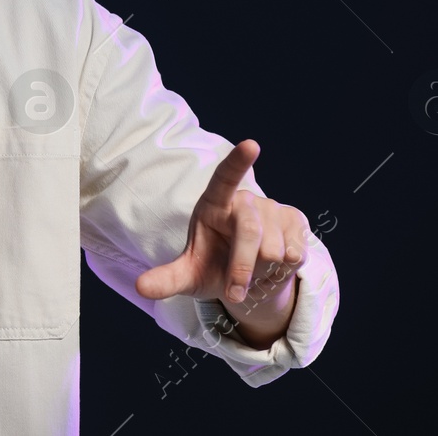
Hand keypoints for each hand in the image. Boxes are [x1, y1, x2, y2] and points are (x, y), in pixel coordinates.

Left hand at [134, 139, 309, 308]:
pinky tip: (273, 266)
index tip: (252, 145)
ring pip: (275, 249)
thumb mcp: (188, 276)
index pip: (225, 177)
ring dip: (263, 272)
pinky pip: (296, 253)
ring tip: (253, 270)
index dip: (238, 162)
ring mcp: (272, 208)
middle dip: (242, 270)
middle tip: (235, 292)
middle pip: (250, 233)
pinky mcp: (295, 221)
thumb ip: (166, 279)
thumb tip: (141, 287)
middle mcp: (244, 200)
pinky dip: (282, 271)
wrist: (247, 279)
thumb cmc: (212, 268)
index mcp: (214, 204)